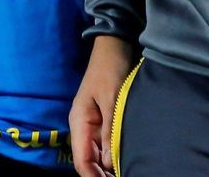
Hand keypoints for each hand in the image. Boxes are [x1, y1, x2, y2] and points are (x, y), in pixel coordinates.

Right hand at [71, 35, 137, 176]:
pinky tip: (127, 160)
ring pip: (99, 156)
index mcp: (80, 122)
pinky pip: (107, 145)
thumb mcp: (112, 99)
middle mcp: (84, 126)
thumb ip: (110, 130)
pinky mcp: (105, 120)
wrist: (115, 45)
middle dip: (102, 174)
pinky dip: (115, 155)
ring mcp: (95, 124)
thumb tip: (109, 163)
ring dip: (109, 167)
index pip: (82, 161)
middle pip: (89, 161)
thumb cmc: (110, 69)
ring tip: (128, 172)